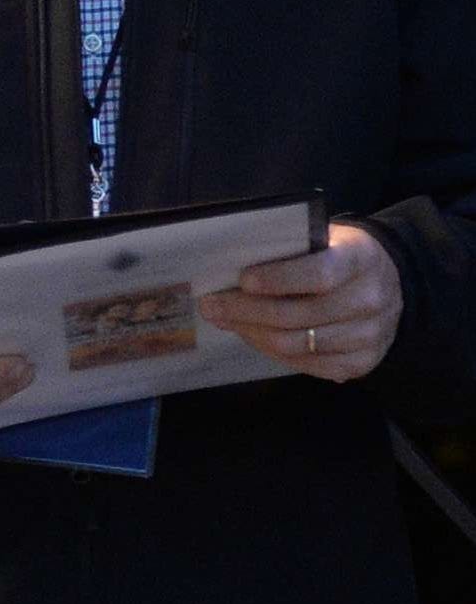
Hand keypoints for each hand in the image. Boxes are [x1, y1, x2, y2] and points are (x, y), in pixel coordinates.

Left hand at [200, 220, 400, 382]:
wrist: (393, 283)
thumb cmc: (341, 254)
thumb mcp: (324, 238)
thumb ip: (289, 250)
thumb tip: (231, 267)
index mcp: (360, 260)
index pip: (318, 275)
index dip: (278, 280)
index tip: (242, 280)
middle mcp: (370, 301)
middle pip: (298, 316)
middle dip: (245, 311)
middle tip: (210, 305)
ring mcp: (369, 336)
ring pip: (296, 344)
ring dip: (252, 333)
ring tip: (225, 320)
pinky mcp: (362, 362)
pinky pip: (307, 365)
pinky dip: (272, 351)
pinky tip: (253, 335)